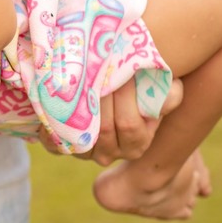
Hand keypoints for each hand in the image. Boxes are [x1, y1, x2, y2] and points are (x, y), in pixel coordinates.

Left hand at [39, 78, 183, 164]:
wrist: (108, 98)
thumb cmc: (139, 91)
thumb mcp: (161, 92)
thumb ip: (168, 95)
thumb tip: (170, 92)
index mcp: (137, 144)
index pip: (129, 125)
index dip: (126, 99)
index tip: (123, 73)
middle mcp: (110, 153)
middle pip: (103, 129)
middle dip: (101, 96)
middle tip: (98, 69)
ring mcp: (85, 153)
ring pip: (80, 135)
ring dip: (77, 107)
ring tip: (78, 79)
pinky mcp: (62, 148)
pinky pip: (54, 144)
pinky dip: (51, 127)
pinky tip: (53, 105)